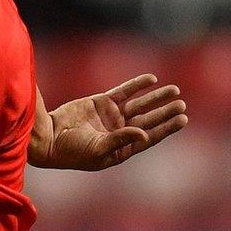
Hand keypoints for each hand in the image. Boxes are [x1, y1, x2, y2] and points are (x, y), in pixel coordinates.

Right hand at [30, 74, 187, 170]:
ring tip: (174, 90)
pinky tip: (151, 80)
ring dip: (156, 98)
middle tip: (181, 103)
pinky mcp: (101, 103)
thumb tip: (144, 135)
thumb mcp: (98, 149)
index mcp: (123, 147)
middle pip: (148, 119)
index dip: (167, 127)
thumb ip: (121, 140)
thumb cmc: (72, 151)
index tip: (182, 119)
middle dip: (165, 111)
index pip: (150, 136)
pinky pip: (123, 92)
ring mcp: (111, 116)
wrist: (48, 137)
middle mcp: (120, 131)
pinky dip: (137, 85)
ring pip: (139, 104)